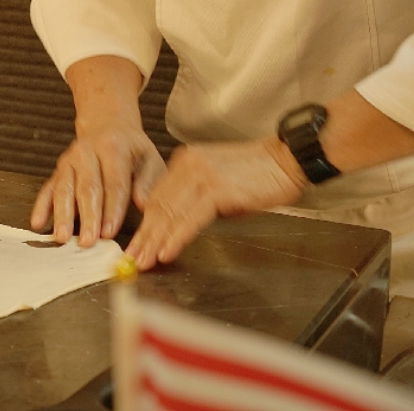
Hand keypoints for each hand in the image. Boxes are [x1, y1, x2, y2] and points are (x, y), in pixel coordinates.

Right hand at [30, 126, 166, 246]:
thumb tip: (142, 205)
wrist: (108, 126)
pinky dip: (41, 207)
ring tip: (62, 238)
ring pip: (64, 189)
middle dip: (86, 217)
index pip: (113, 183)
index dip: (111, 210)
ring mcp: (68, 161)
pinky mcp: (57, 170)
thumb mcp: (150, 159)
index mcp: (113, 148)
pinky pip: (47, 189)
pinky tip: (37, 223)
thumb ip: (148, 183)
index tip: (109, 233)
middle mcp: (86, 152)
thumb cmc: (132, 149)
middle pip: (86, 188)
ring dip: (62, 215)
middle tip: (87, 242)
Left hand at [126, 138, 307, 269]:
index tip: (136, 243)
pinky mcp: (217, 189)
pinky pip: (190, 218)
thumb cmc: (259, 175)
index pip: (158, 198)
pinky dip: (177, 237)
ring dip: (155, 241)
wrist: (288, 159)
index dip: (146, 224)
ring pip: (170, 213)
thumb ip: (197, 200)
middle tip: (131, 258)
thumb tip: (181, 225)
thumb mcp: (219, 183)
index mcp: (184, 162)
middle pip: (159, 206)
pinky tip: (166, 251)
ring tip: (143, 260)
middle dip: (144, 236)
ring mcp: (201, 176)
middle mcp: (187, 166)